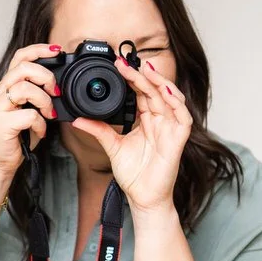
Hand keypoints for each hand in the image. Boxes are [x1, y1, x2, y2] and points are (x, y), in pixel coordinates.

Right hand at [0, 43, 59, 173]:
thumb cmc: (17, 136)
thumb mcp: (31, 110)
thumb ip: (40, 95)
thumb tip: (61, 86)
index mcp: (8, 86)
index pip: (20, 57)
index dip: (39, 49)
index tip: (58, 51)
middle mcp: (0, 93)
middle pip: (23, 68)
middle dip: (46, 76)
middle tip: (55, 91)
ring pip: (25, 89)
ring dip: (44, 101)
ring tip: (49, 113)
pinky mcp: (1, 124)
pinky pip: (28, 115)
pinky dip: (41, 124)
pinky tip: (41, 131)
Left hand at [71, 59, 191, 212]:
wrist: (143, 198)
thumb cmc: (134, 175)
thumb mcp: (111, 146)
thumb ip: (98, 129)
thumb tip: (77, 119)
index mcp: (146, 120)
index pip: (141, 92)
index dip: (131, 77)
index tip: (117, 64)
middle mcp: (160, 121)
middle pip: (154, 91)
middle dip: (141, 75)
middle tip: (124, 62)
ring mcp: (171, 129)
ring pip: (171, 98)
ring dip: (160, 82)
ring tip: (146, 69)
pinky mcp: (178, 140)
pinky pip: (183, 117)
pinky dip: (177, 103)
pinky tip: (166, 92)